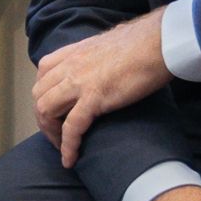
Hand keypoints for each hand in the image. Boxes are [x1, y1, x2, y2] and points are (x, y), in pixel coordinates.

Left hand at [31, 12, 174, 166]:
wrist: (160, 41)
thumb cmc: (146, 41)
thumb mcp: (112, 43)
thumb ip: (101, 53)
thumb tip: (109, 55)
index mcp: (74, 51)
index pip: (43, 73)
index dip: (44, 94)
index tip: (55, 109)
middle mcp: (70, 65)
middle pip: (39, 95)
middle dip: (44, 118)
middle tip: (57, 134)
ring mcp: (79, 81)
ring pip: (46, 110)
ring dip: (51, 133)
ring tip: (63, 147)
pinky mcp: (94, 98)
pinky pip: (71, 127)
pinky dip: (68, 146)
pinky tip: (70, 160)